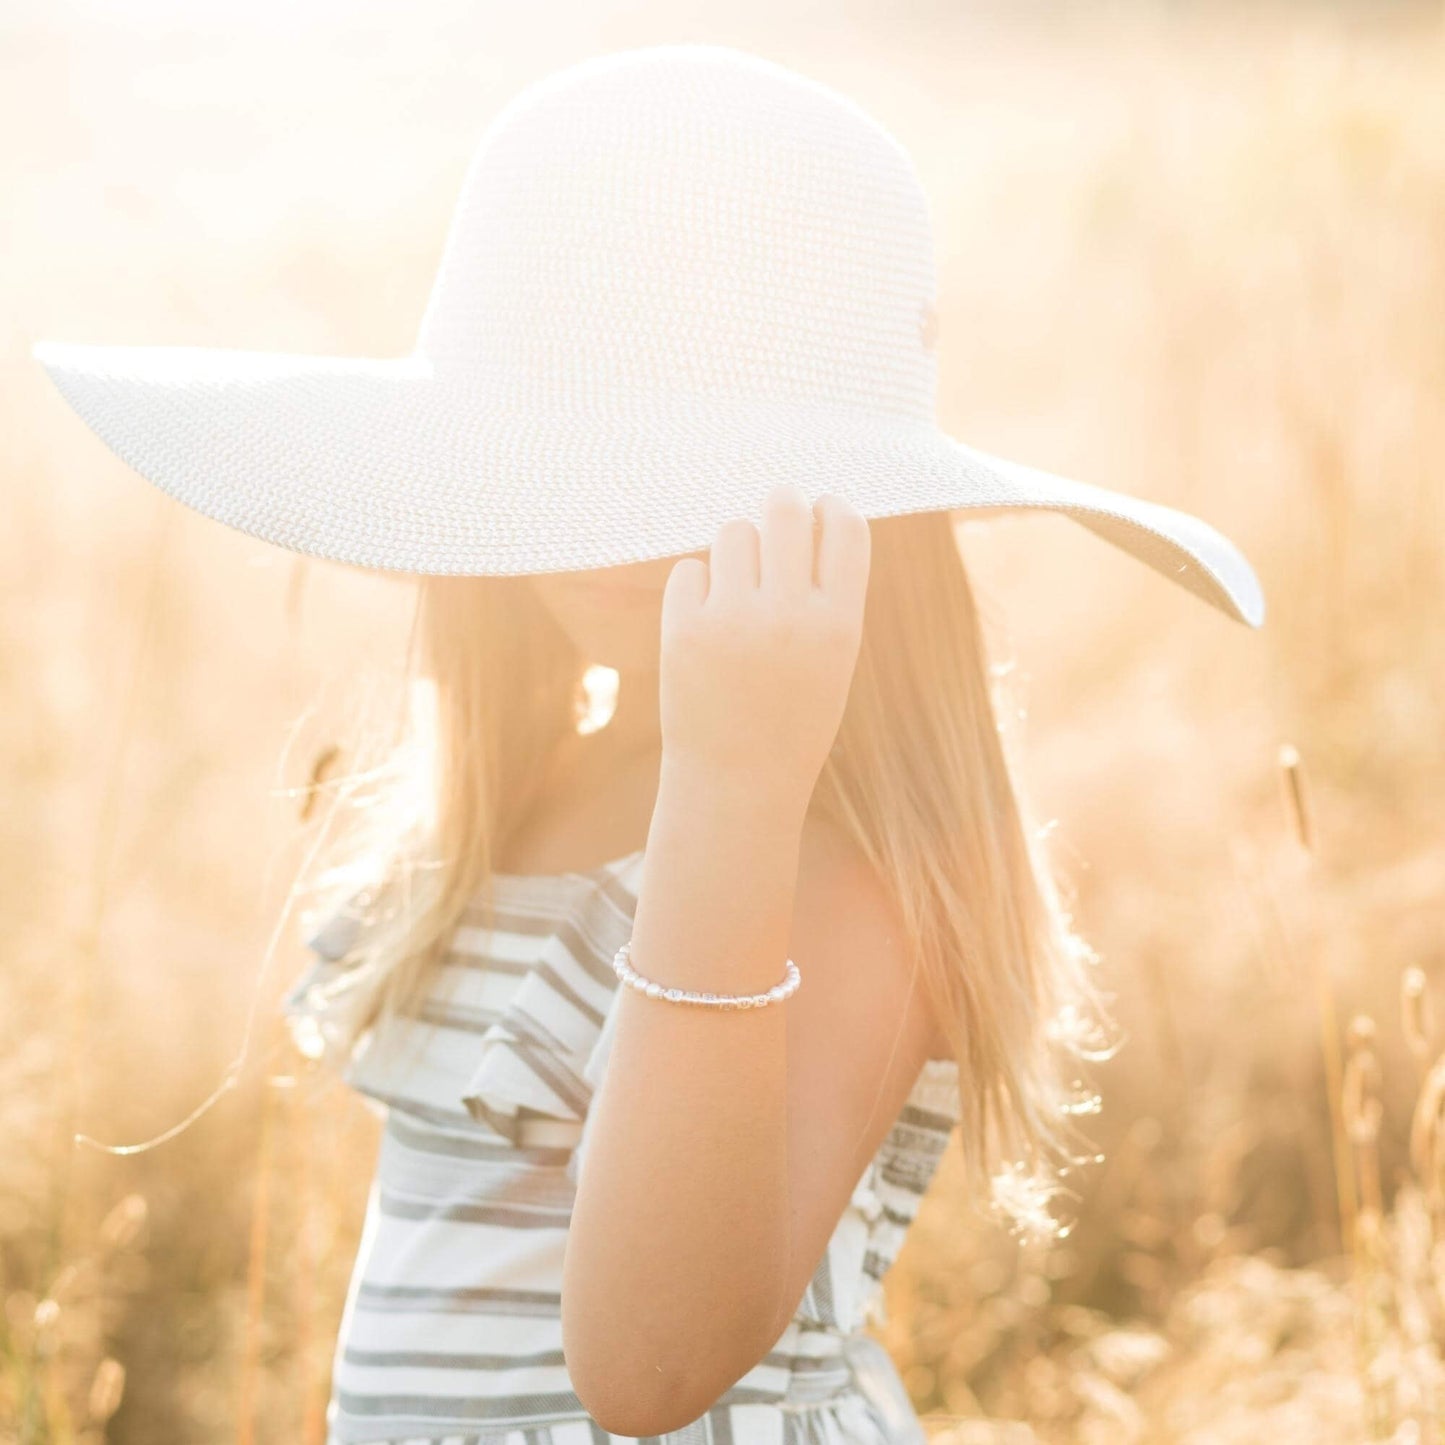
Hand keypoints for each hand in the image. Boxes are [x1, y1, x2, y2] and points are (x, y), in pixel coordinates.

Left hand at [658, 483, 871, 808]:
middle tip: (776, 514)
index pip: (847, 528)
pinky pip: (689, 569)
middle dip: (781, 502)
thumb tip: (806, 513)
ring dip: (736, 548)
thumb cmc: (792, 718)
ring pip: (733, 532)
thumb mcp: (832, 661)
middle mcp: (789, 616)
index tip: (821, 509)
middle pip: (785, 510)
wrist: (737, 784)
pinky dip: (697, 586)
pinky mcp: (684, 630)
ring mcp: (733, 621)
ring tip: (738, 587)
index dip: (833, 508)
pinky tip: (706, 620)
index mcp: (839, 624)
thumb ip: (826, 595)